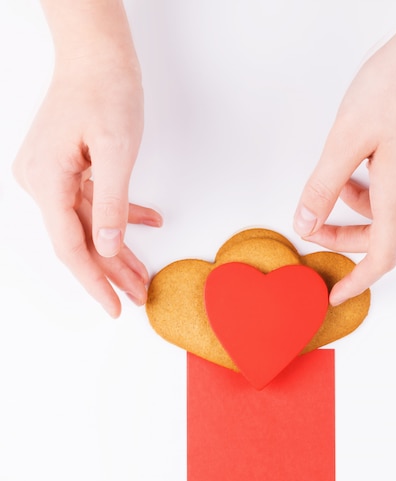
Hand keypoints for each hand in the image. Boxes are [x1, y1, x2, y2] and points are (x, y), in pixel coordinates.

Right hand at [13, 57, 158, 316]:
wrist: (97, 54)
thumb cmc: (105, 90)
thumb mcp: (116, 149)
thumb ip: (112, 202)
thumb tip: (107, 248)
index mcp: (47, 180)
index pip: (71, 246)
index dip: (94, 281)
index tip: (112, 307)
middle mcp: (42, 182)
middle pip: (80, 240)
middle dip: (112, 271)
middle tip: (138, 296)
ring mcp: (52, 175)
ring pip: (89, 225)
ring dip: (119, 248)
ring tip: (144, 274)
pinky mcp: (66, 168)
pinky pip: (93, 203)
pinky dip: (121, 214)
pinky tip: (148, 223)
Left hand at [294, 1, 395, 305]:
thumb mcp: (345, 140)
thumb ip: (322, 188)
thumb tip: (305, 222)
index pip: (380, 258)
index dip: (356, 281)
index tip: (337, 293)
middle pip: (382, 235)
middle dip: (345, 235)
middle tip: (317, 221)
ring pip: (393, 209)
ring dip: (362, 204)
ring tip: (343, 173)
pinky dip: (381, 186)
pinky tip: (370, 156)